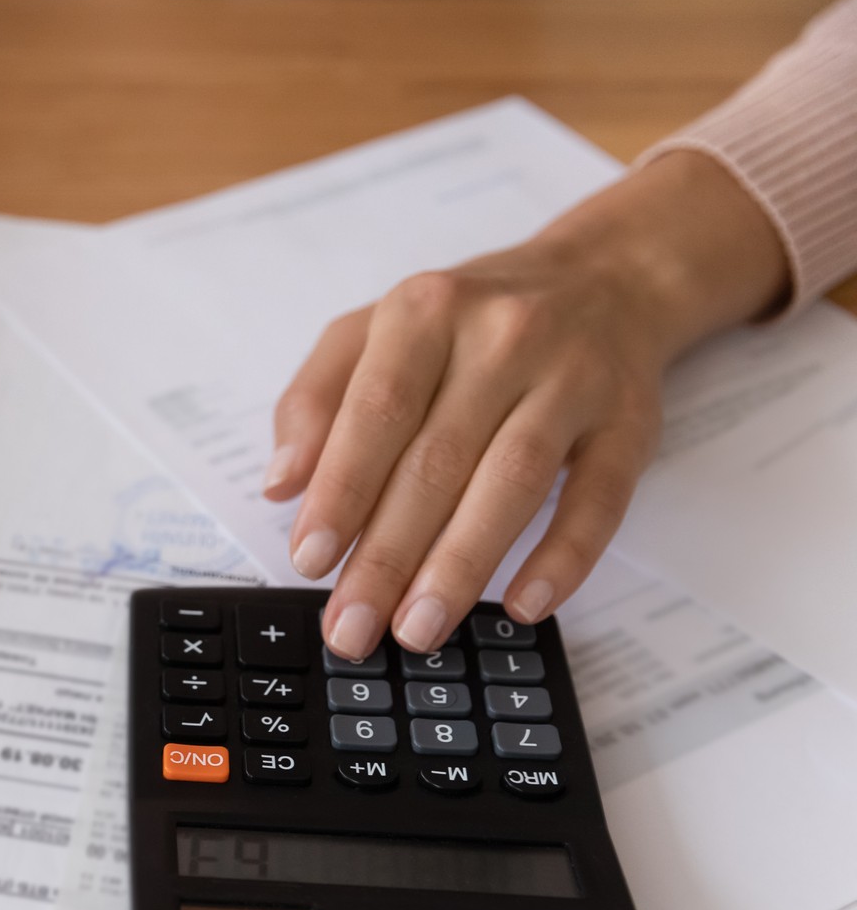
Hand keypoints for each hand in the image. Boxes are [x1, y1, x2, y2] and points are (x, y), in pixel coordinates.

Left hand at [264, 150, 788, 658]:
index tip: (310, 561)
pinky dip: (563, 557)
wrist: (604, 280)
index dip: (341, 492)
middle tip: (353, 626)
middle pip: (436, 461)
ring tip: (417, 629)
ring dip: (461, 566)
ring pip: (512, 483)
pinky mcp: (629, 423)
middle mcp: (502, 338)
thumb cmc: (468, 323)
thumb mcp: (374, 331)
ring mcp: (573, 379)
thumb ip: (315, 400)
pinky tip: (523, 605)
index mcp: (425, 311)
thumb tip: (280, 484)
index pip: (376, 412)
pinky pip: (599, 499)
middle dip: (387, 556)